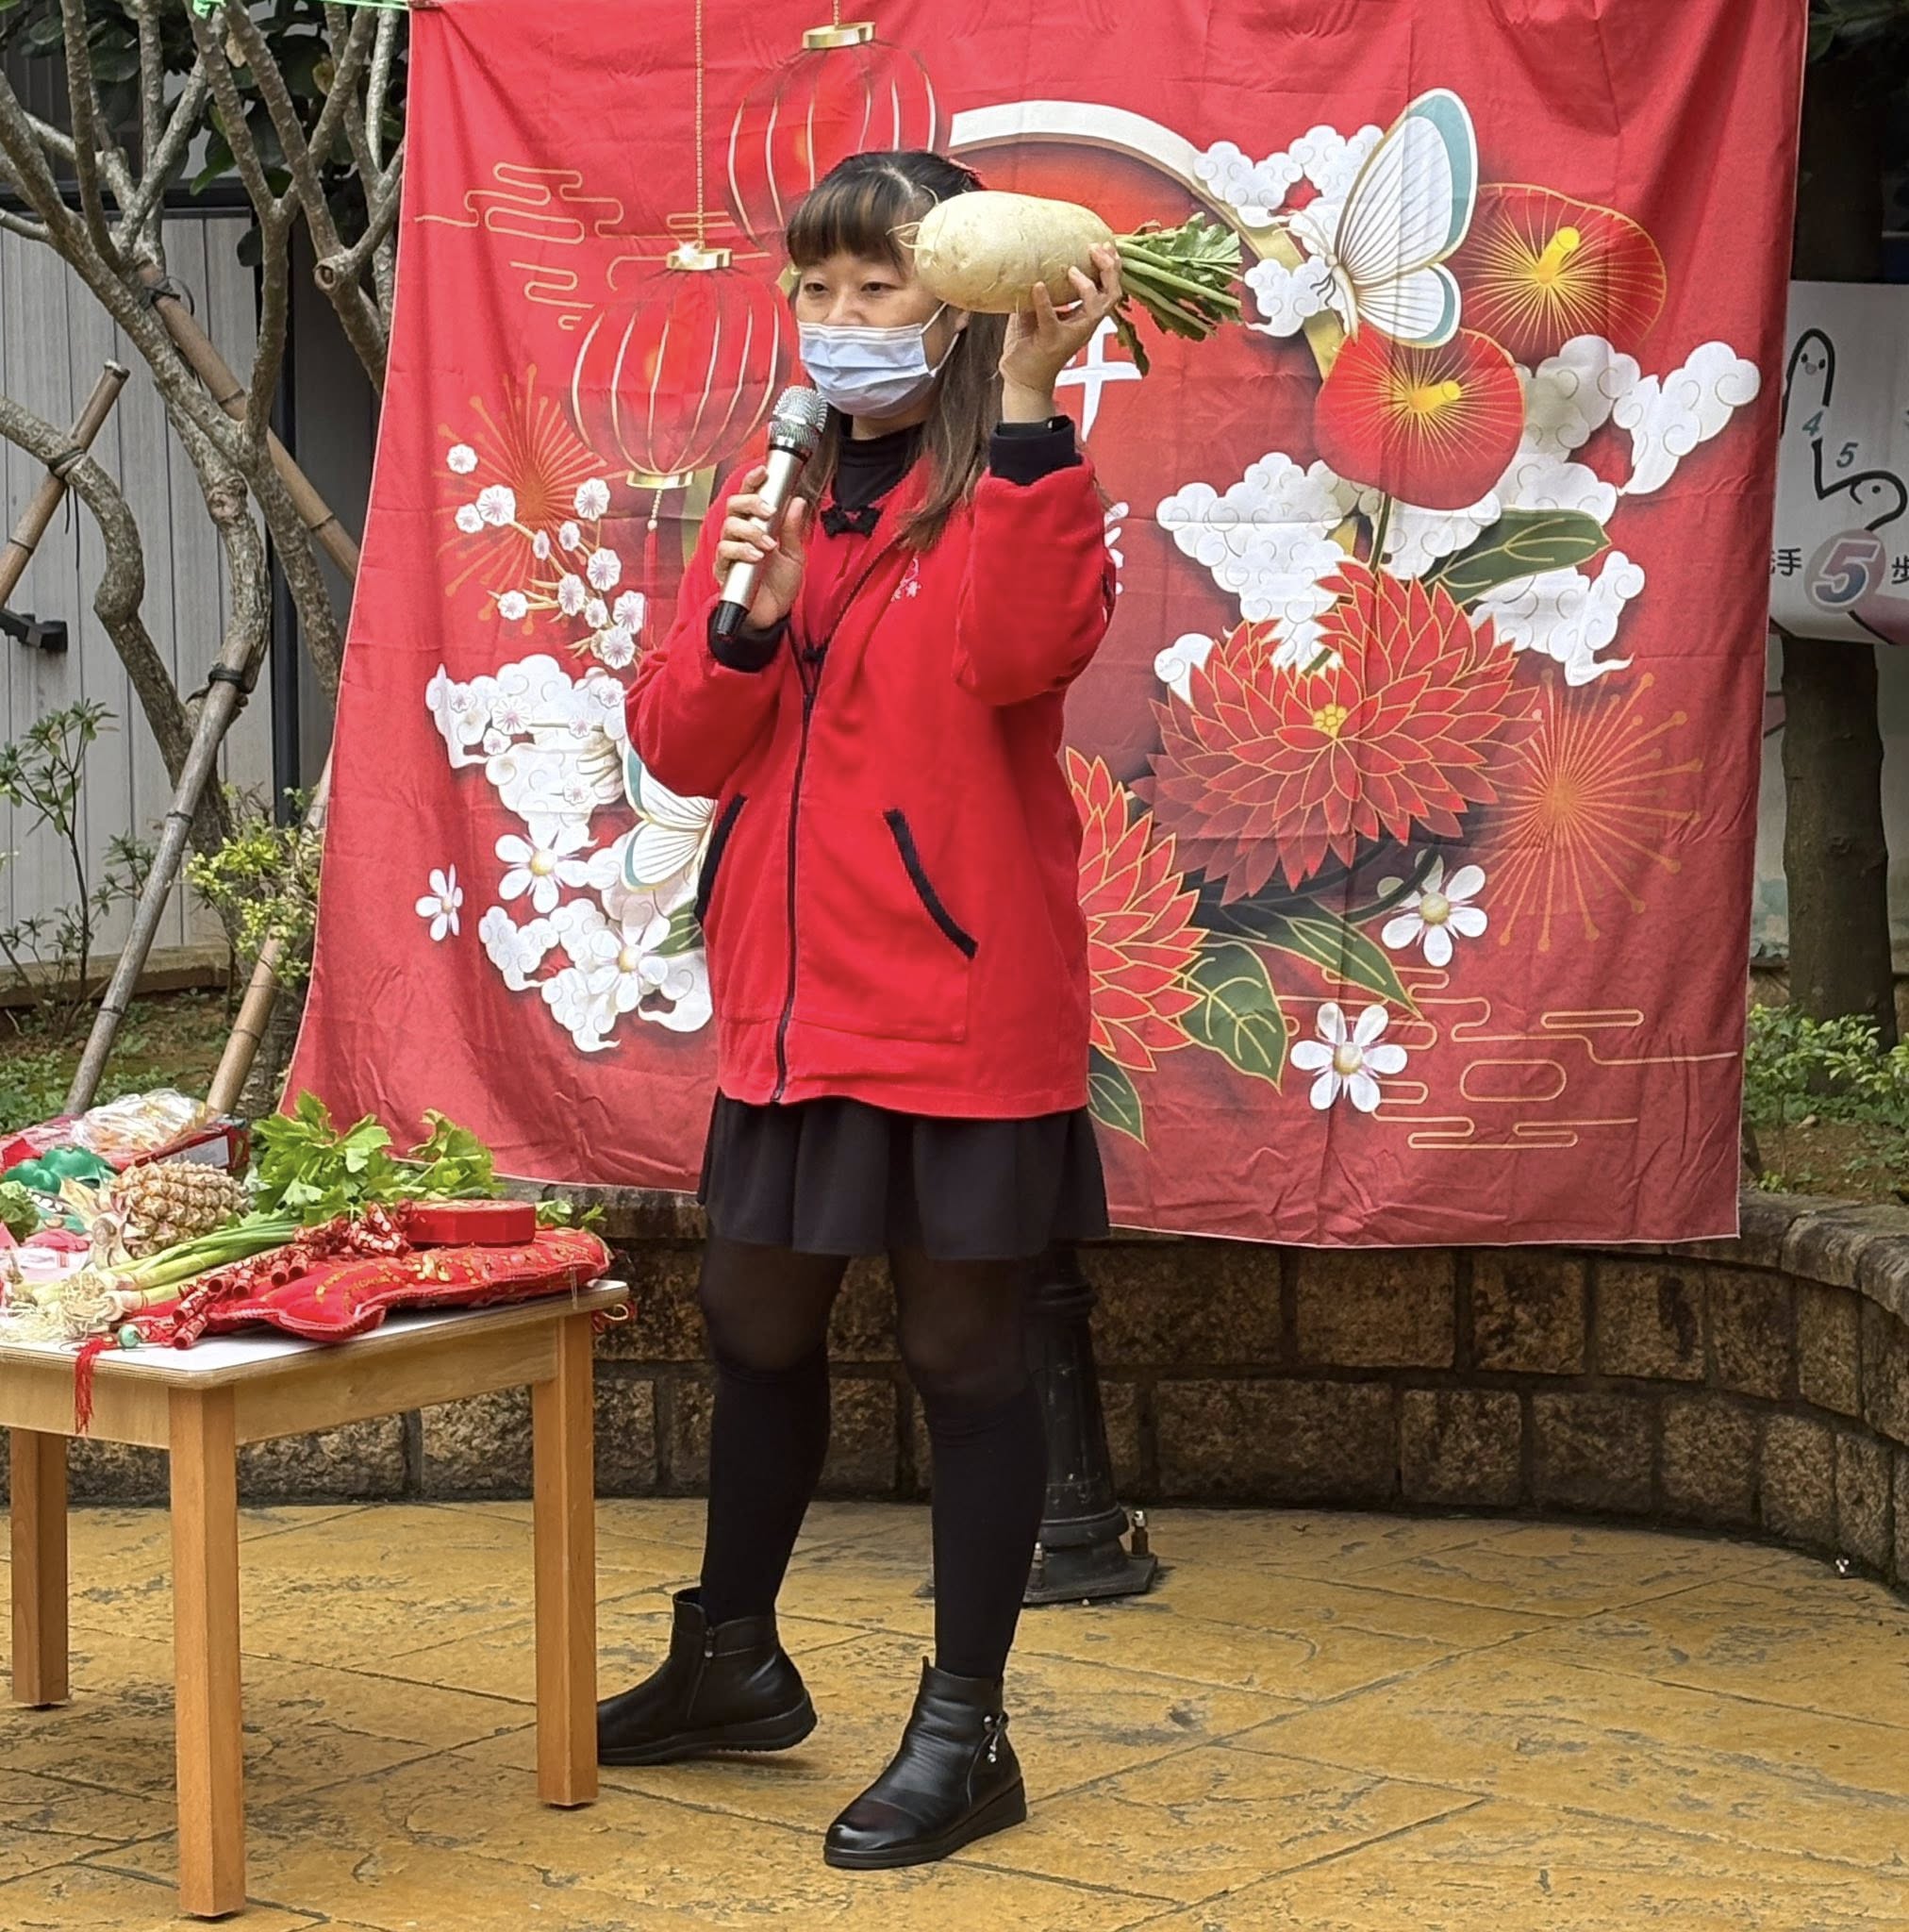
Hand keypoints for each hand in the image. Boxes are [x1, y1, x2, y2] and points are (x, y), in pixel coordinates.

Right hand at [714, 464, 810, 629]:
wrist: (774, 614)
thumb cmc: (780, 583)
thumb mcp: (795, 554)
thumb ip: (794, 529)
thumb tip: (797, 500)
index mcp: (755, 526)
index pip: (748, 496)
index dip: (752, 480)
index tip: (763, 470)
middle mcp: (739, 535)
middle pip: (733, 506)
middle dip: (751, 503)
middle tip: (770, 512)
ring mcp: (730, 552)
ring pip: (729, 527)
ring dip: (751, 531)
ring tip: (769, 545)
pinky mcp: (724, 570)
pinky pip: (725, 552)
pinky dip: (741, 551)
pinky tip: (756, 556)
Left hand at [998, 242, 1122, 418]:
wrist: (1021, 379)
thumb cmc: (1030, 344)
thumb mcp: (1039, 310)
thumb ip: (1044, 289)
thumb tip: (1035, 259)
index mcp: (1086, 315)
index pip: (1109, 288)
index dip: (1113, 266)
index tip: (1105, 245)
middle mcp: (1085, 324)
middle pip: (1112, 295)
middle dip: (1110, 270)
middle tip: (1097, 249)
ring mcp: (1071, 334)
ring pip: (1096, 309)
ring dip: (1087, 286)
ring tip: (1072, 270)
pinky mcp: (1051, 341)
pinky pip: (1052, 318)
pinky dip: (1044, 300)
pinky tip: (1038, 286)